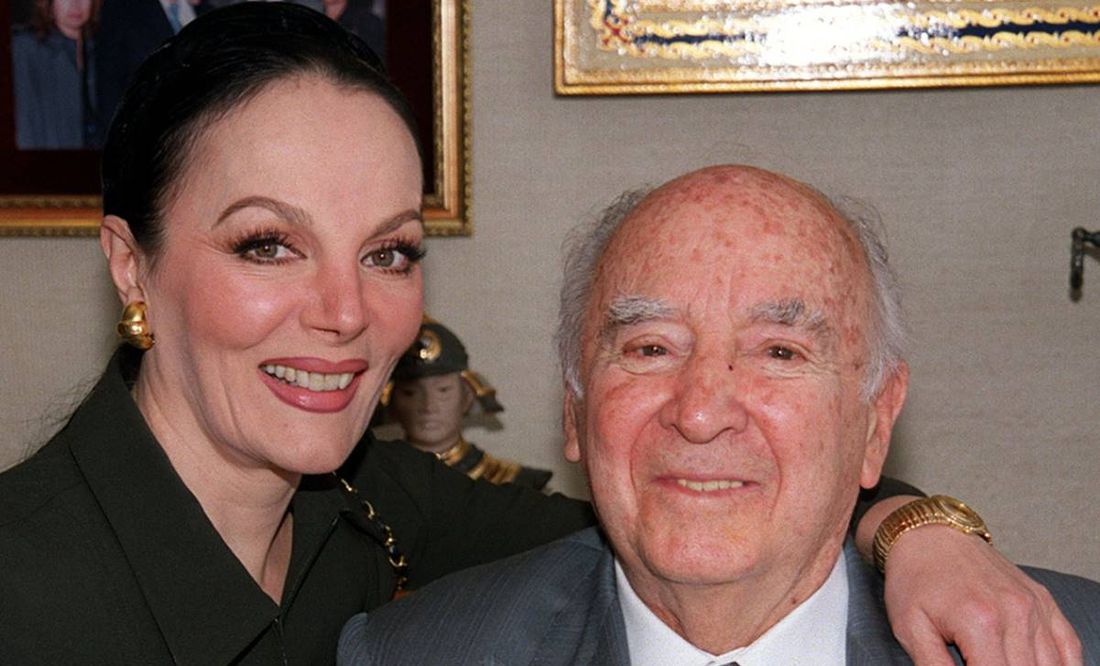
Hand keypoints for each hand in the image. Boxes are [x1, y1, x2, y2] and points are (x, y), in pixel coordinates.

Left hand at [883, 525, 1082, 665]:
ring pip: (1052, 665)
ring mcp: (1034, 606)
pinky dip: (1061, 664)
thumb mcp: (910, 628)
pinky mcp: (1043, 600)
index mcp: (981, 622)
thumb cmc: (915, 579)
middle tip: (978, 662)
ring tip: (1001, 662)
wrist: (927, 535)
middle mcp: (1016, 613)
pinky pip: (1068, 646)